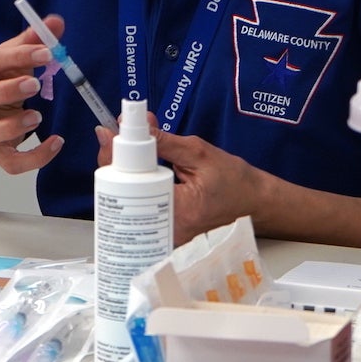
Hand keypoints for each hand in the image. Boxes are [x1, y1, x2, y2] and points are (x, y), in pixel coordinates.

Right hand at [0, 15, 66, 173]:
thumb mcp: (6, 56)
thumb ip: (30, 40)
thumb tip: (56, 22)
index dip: (15, 56)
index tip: (46, 52)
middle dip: (5, 91)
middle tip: (35, 83)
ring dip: (11, 127)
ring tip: (37, 116)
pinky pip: (9, 162)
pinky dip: (34, 158)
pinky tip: (56, 142)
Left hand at [96, 126, 259, 242]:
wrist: (253, 203)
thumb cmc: (234, 180)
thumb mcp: (199, 153)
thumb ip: (164, 140)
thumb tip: (135, 123)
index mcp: (179, 211)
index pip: (132, 185)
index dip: (113, 158)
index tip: (107, 133)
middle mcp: (169, 231)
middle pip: (122, 200)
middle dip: (113, 169)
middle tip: (113, 141)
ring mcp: (165, 238)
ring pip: (127, 208)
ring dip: (120, 179)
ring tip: (122, 155)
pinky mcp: (164, 235)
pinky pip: (138, 214)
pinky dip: (131, 193)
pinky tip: (133, 176)